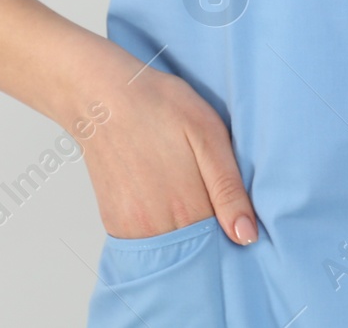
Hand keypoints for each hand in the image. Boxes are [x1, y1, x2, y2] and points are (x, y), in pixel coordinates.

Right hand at [59, 38, 257, 245]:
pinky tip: (165, 202)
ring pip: (171, 250)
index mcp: (188, 207)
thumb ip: (229, 189)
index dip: (235, 231)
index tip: (238, 215)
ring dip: (185, 236)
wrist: (101, 97)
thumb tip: (246, 235)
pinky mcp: (114, 223)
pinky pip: (146, 244)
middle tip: (209, 196)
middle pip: (196, 251)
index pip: (223, 244)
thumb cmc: (159, 106)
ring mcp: (132, 229)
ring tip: (186, 193)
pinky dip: (161, 232)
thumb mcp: (208, 135)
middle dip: (211, 236)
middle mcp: (157, 227)